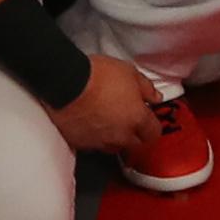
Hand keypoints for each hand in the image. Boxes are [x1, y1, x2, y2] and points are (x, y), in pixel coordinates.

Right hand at [52, 51, 168, 159]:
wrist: (65, 82)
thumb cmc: (96, 75)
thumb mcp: (129, 72)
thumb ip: (146, 88)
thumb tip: (155, 97)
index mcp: (137, 119)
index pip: (153, 133)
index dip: (151, 125)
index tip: (147, 118)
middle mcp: (121, 136)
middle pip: (135, 143)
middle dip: (134, 133)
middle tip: (127, 118)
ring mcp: (100, 142)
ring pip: (113, 146)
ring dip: (114, 137)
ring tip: (106, 120)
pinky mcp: (81, 144)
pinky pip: (92, 145)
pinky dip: (94, 136)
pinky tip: (89, 123)